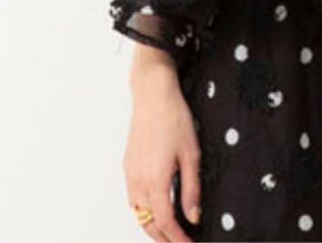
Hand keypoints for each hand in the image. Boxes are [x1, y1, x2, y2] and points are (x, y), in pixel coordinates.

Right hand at [124, 56, 201, 241]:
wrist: (152, 95)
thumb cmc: (174, 119)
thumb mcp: (191, 154)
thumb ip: (191, 189)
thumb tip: (194, 215)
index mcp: (156, 181)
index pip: (166, 223)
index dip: (178, 238)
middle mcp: (138, 182)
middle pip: (148, 223)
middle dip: (164, 238)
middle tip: (180, 242)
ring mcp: (130, 174)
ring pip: (138, 213)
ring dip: (152, 226)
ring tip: (170, 230)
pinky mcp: (127, 166)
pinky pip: (133, 198)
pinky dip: (144, 210)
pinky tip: (155, 207)